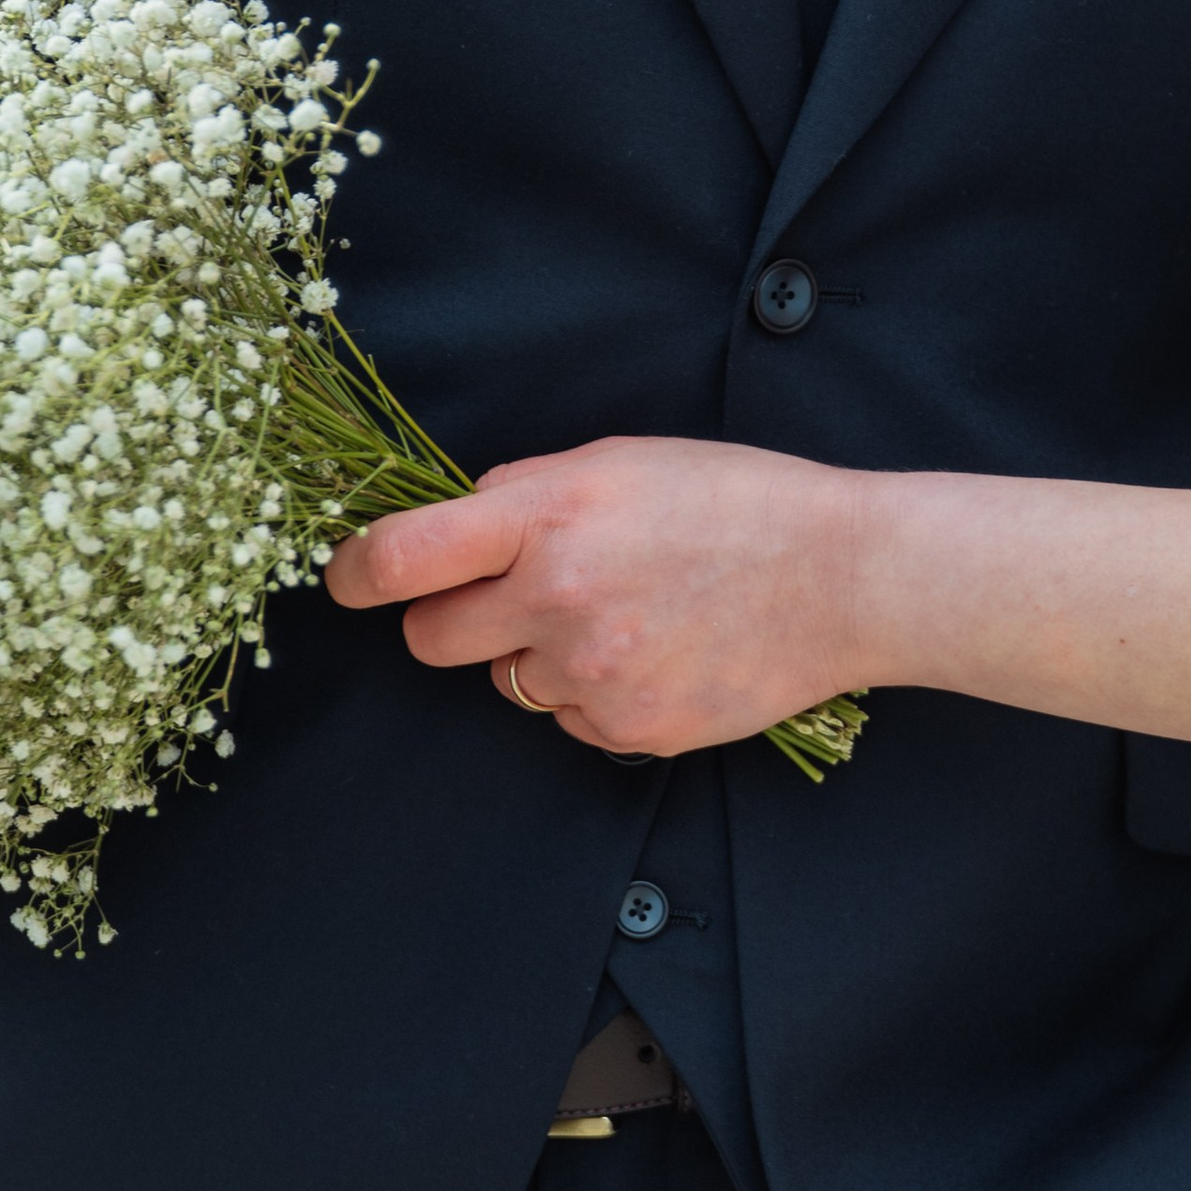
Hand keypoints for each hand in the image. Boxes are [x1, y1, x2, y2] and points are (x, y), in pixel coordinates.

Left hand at [323, 436, 868, 753]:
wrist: (842, 576)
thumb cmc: (735, 499)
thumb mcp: (621, 459)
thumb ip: (528, 492)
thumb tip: (460, 525)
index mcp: (547, 514)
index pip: (402, 558)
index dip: (355, 573)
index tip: (347, 579)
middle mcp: (556, 597)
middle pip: (432, 641)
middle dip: (455, 618)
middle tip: (510, 595)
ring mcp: (590, 674)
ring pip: (503, 682)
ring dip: (535, 654)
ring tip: (619, 613)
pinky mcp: (626, 731)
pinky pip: (567, 719)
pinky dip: (593, 692)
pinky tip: (655, 651)